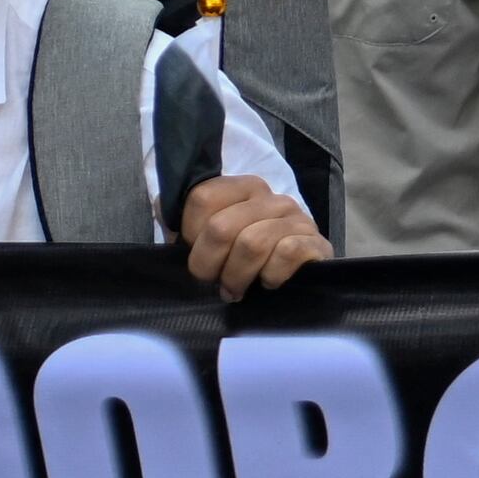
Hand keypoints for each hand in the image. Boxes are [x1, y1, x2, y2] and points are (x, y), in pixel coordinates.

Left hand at [178, 174, 328, 292]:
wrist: (297, 273)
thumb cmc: (243, 258)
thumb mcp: (211, 237)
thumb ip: (184, 224)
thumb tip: (162, 210)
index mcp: (242, 187)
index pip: (202, 199)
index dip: (190, 235)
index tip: (194, 253)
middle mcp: (270, 197)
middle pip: (222, 227)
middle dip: (210, 264)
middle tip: (213, 282)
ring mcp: (296, 218)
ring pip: (252, 244)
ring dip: (237, 276)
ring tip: (235, 290)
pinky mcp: (316, 242)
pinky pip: (287, 254)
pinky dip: (270, 275)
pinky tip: (268, 283)